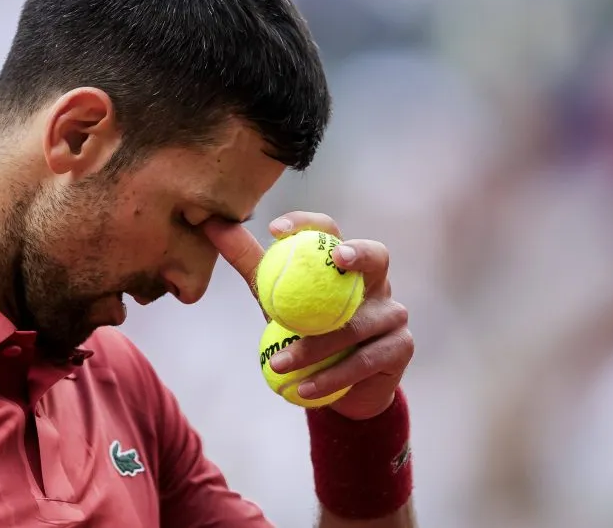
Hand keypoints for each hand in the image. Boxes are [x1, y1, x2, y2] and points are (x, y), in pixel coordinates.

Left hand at [204, 211, 412, 420]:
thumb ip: (250, 262)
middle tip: (335, 260)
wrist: (338, 387)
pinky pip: (363, 362)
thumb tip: (211, 225)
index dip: (307, 222)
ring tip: (279, 363)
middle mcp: (377, 279)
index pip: (329, 230)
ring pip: (356, 325)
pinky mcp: (400, 347)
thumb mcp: (274, 296)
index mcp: (344, 260)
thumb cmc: (304, 329)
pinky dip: (330, 377)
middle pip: (376, 256)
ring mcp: (393, 312)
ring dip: (315, 346)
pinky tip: (304, 389)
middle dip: (358, 254)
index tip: (274, 230)